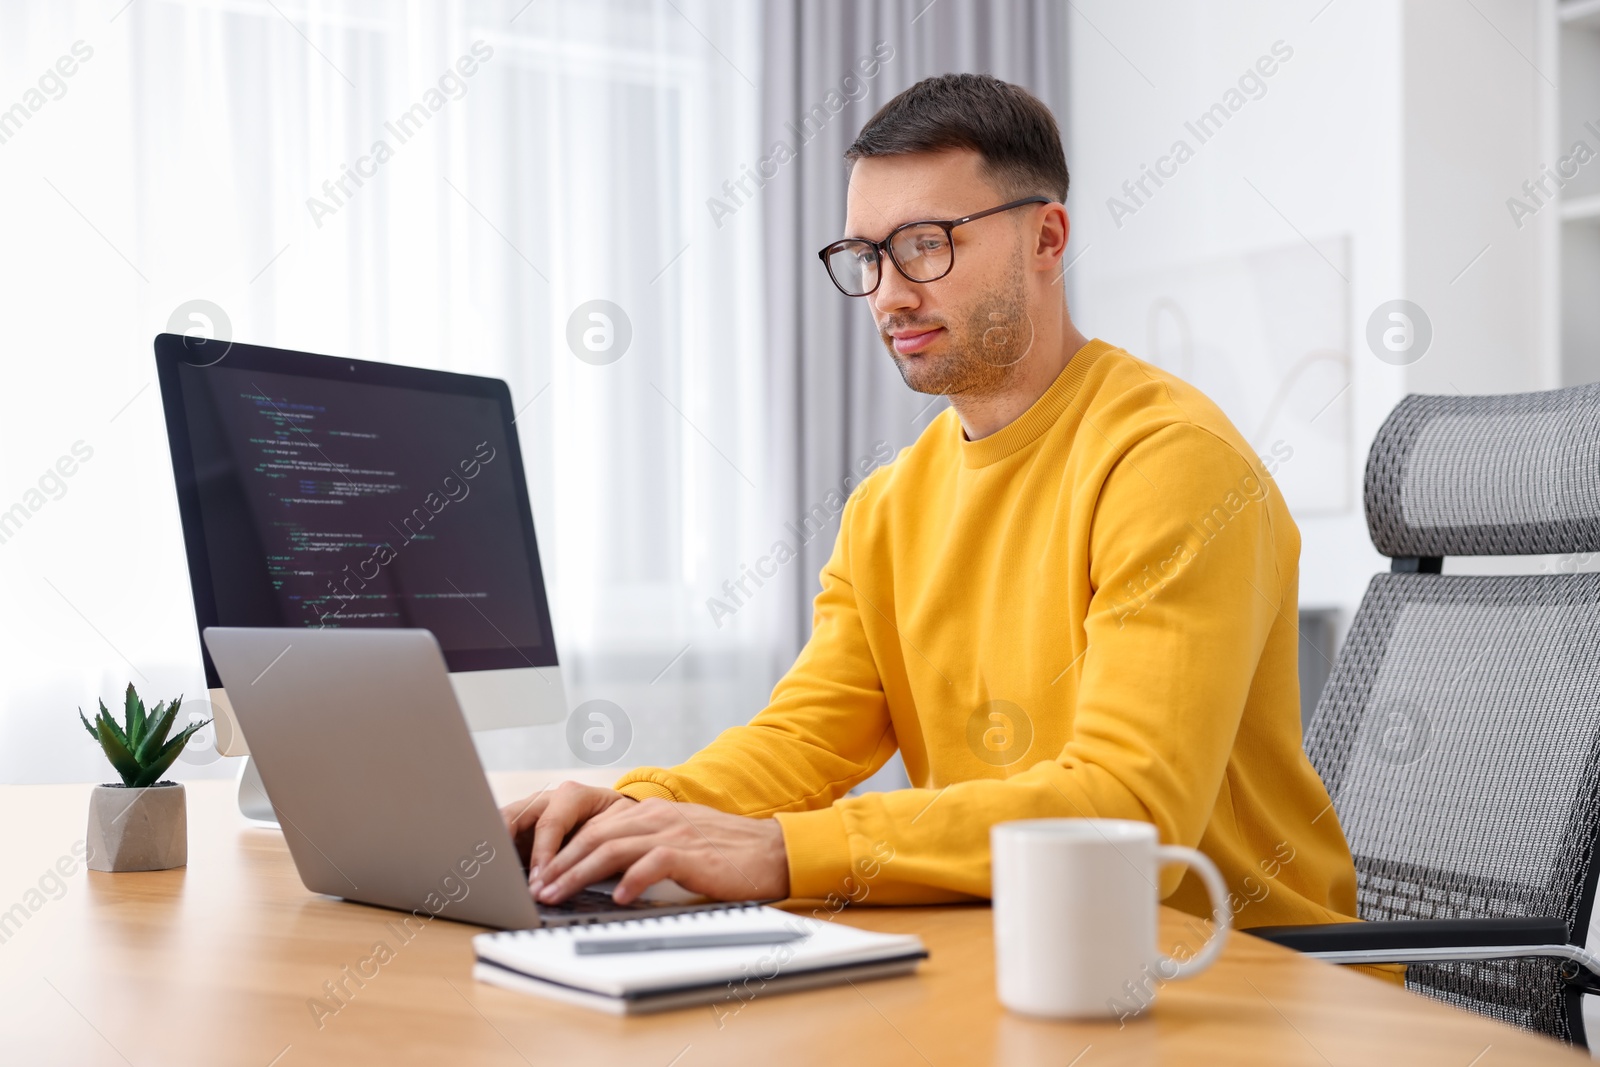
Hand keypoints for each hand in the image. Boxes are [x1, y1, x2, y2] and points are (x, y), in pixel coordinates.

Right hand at [499, 781, 636, 888]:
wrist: (620, 815)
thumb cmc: (619, 821)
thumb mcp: (617, 828)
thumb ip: (595, 843)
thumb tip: (576, 869)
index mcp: (571, 795)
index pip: (550, 823)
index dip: (542, 854)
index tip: (540, 880)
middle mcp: (546, 800)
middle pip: (514, 816)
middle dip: (503, 844)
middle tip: (499, 872)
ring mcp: (530, 812)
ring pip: (503, 824)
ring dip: (496, 849)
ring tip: (491, 873)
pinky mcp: (522, 828)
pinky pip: (503, 837)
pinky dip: (498, 855)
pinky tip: (495, 873)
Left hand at [533, 796, 789, 904]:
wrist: (773, 851)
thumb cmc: (726, 853)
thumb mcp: (678, 842)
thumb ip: (643, 849)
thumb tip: (606, 873)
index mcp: (651, 813)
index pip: (594, 828)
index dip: (563, 851)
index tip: (541, 875)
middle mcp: (657, 817)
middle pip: (594, 836)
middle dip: (560, 864)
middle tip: (538, 889)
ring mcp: (673, 832)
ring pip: (612, 848)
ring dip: (579, 873)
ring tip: (558, 894)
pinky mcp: (691, 852)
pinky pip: (652, 863)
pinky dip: (631, 880)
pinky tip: (618, 898)